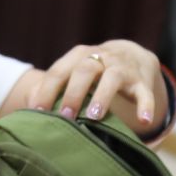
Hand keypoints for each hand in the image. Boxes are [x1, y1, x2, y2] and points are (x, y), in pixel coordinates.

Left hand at [22, 40, 164, 131]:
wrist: (133, 55)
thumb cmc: (93, 71)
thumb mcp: (73, 73)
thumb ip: (52, 88)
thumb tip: (30, 109)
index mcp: (79, 57)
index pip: (59, 71)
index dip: (47, 90)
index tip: (37, 111)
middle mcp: (101, 58)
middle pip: (85, 70)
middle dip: (74, 93)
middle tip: (65, 115)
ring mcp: (123, 68)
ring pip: (113, 77)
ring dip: (103, 96)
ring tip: (95, 116)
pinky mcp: (142, 82)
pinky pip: (145, 93)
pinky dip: (145, 106)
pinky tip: (144, 120)